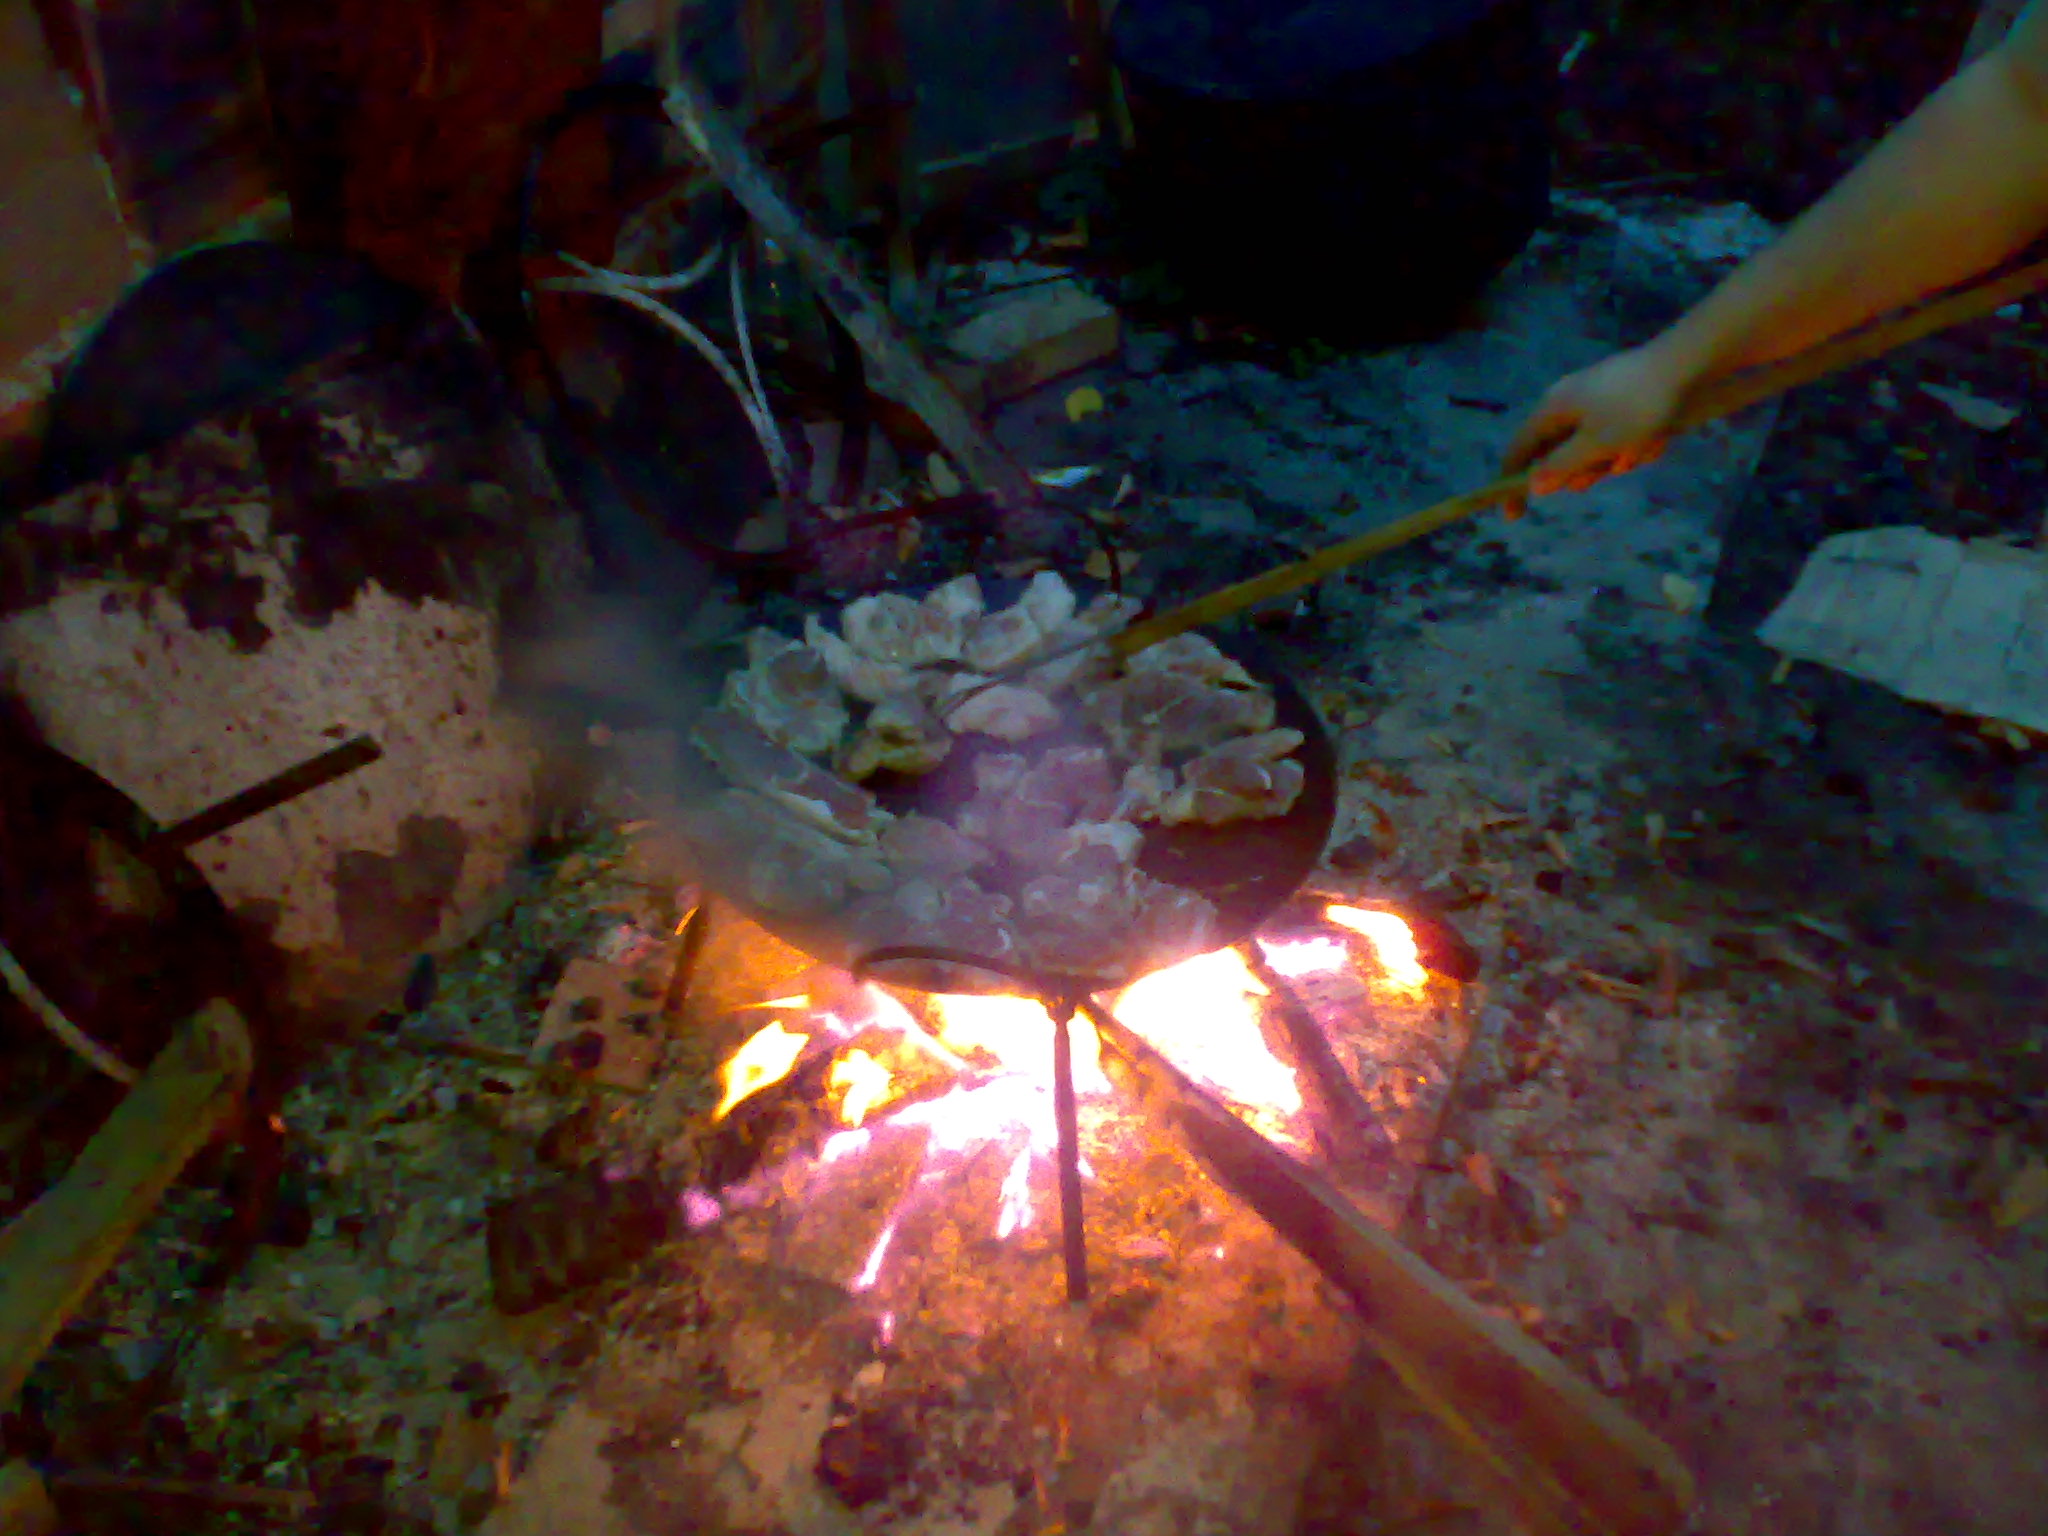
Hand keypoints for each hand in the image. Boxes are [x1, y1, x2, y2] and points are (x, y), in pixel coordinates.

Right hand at [1499, 344, 1691, 517]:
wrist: (1687, 367)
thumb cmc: (1634, 408)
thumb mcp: (1595, 445)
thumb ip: (1561, 467)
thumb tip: (1532, 485)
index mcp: (1552, 409)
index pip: (1519, 451)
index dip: (1512, 483)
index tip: (1514, 516)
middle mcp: (1568, 403)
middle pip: (1558, 453)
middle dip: (1582, 469)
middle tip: (1607, 470)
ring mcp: (1598, 401)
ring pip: (1592, 449)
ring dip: (1613, 460)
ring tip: (1638, 452)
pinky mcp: (1625, 404)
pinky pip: (1617, 438)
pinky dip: (1632, 447)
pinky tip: (1655, 440)